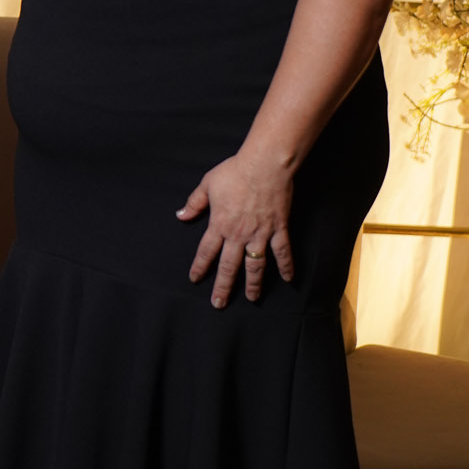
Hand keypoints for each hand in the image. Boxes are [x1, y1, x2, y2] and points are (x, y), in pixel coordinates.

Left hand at [177, 151, 293, 307]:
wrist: (264, 165)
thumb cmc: (235, 172)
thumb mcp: (207, 184)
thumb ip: (194, 203)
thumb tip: (180, 215)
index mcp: (219, 224)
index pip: (206, 252)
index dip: (200, 267)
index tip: (195, 279)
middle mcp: (238, 234)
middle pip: (229, 266)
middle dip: (223, 286)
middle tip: (219, 303)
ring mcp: (260, 234)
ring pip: (255, 265)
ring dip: (253, 283)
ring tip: (252, 298)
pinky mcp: (278, 229)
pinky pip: (282, 252)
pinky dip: (286, 266)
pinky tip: (288, 279)